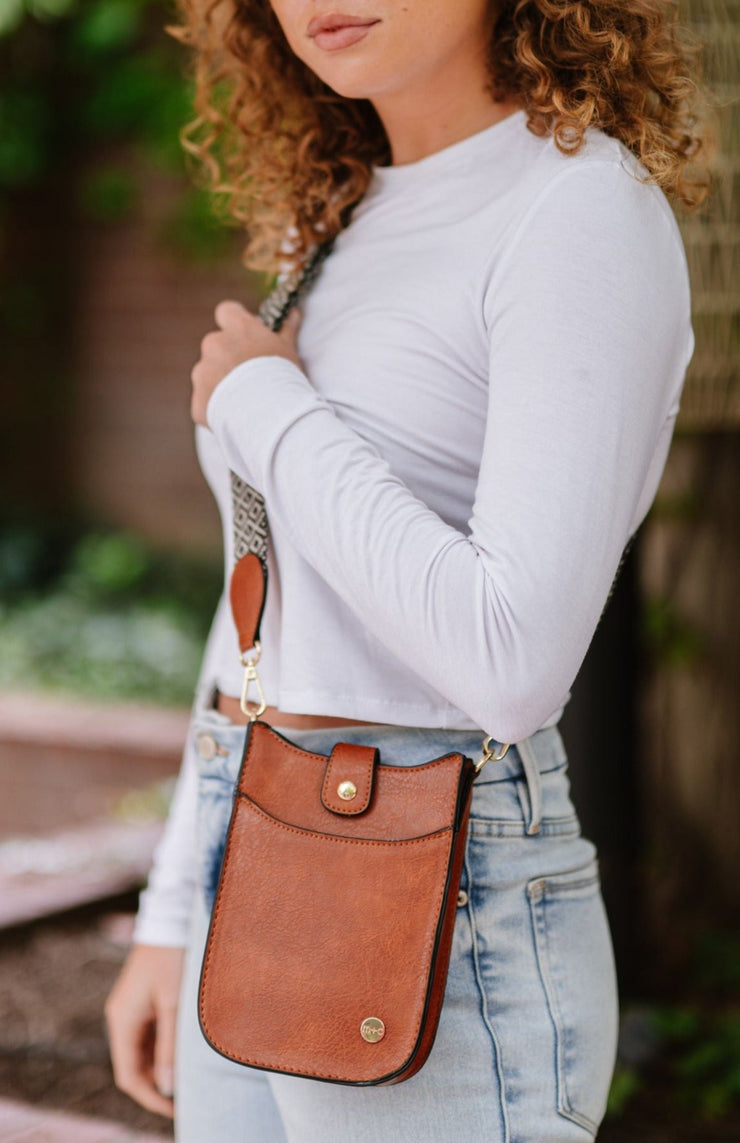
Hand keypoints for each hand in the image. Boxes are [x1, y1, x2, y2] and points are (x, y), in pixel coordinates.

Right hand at [105, 943, 186, 1118]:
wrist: (171, 919)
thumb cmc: (174, 958)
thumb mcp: (175, 1005)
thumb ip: (170, 1047)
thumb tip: (166, 1087)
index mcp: (123, 1022)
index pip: (129, 1076)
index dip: (149, 1098)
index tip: (175, 1111)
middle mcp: (120, 1018)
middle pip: (132, 1067)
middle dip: (155, 1086)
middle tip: (184, 1100)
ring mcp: (129, 1010)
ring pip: (140, 1052)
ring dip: (159, 1068)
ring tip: (186, 1081)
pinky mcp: (140, 1001)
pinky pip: (147, 1036)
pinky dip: (161, 1050)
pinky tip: (181, 1055)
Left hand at [190, 300, 302, 426]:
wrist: (268, 413)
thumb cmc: (282, 377)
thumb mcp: (288, 350)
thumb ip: (286, 329)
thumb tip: (294, 312)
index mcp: (237, 328)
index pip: (226, 311)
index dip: (234, 322)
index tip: (245, 335)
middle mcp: (214, 344)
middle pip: (216, 346)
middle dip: (228, 358)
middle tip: (250, 377)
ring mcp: (202, 372)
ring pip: (208, 374)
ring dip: (220, 383)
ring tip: (244, 400)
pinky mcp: (198, 400)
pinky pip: (205, 401)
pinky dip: (216, 406)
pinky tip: (235, 416)